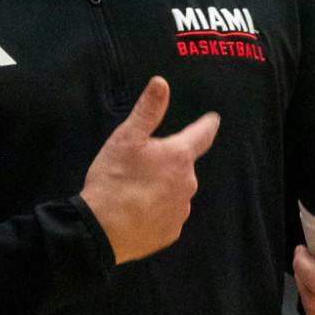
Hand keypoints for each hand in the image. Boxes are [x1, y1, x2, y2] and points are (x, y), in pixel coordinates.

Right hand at [79, 77, 219, 264]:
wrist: (102, 230)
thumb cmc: (114, 179)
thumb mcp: (126, 138)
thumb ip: (148, 110)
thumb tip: (161, 83)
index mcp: (178, 156)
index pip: (202, 134)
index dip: (207, 125)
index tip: (212, 120)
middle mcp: (187, 183)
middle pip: (182, 166)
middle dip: (167, 162)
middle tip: (139, 166)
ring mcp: (181, 209)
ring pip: (175, 191)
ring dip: (162, 187)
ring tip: (134, 191)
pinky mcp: (171, 231)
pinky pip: (167, 214)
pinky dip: (155, 210)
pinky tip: (135, 211)